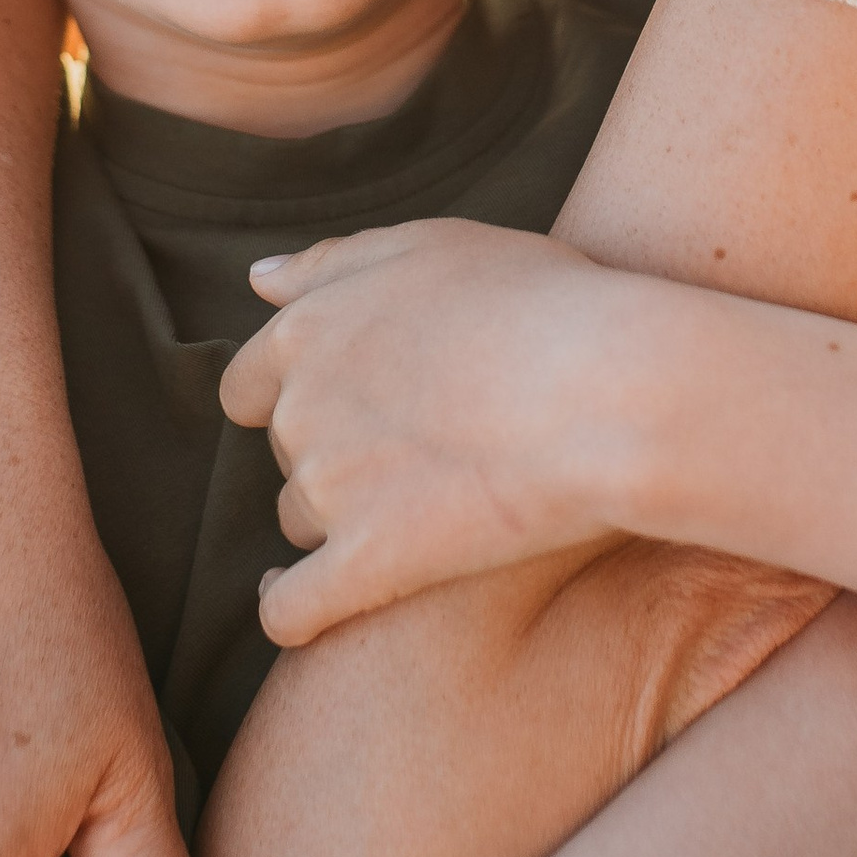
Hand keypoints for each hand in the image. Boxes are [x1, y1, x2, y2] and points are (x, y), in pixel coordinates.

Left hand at [222, 219, 660, 644]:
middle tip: (424, 446)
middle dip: (336, 452)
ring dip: (340, 522)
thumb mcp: (433, 245)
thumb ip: (333, 262)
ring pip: (299, 521)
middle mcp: (301, 408)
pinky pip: (291, 609)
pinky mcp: (366, 565)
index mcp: (308, 329)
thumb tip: (259, 279)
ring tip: (425, 511)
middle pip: (287, 451)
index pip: (249, 384)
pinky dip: (294, 611)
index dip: (295, 397)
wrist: (607, 390)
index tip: (357, 405)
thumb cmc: (540, 302)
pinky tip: (322, 611)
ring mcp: (329, 490)